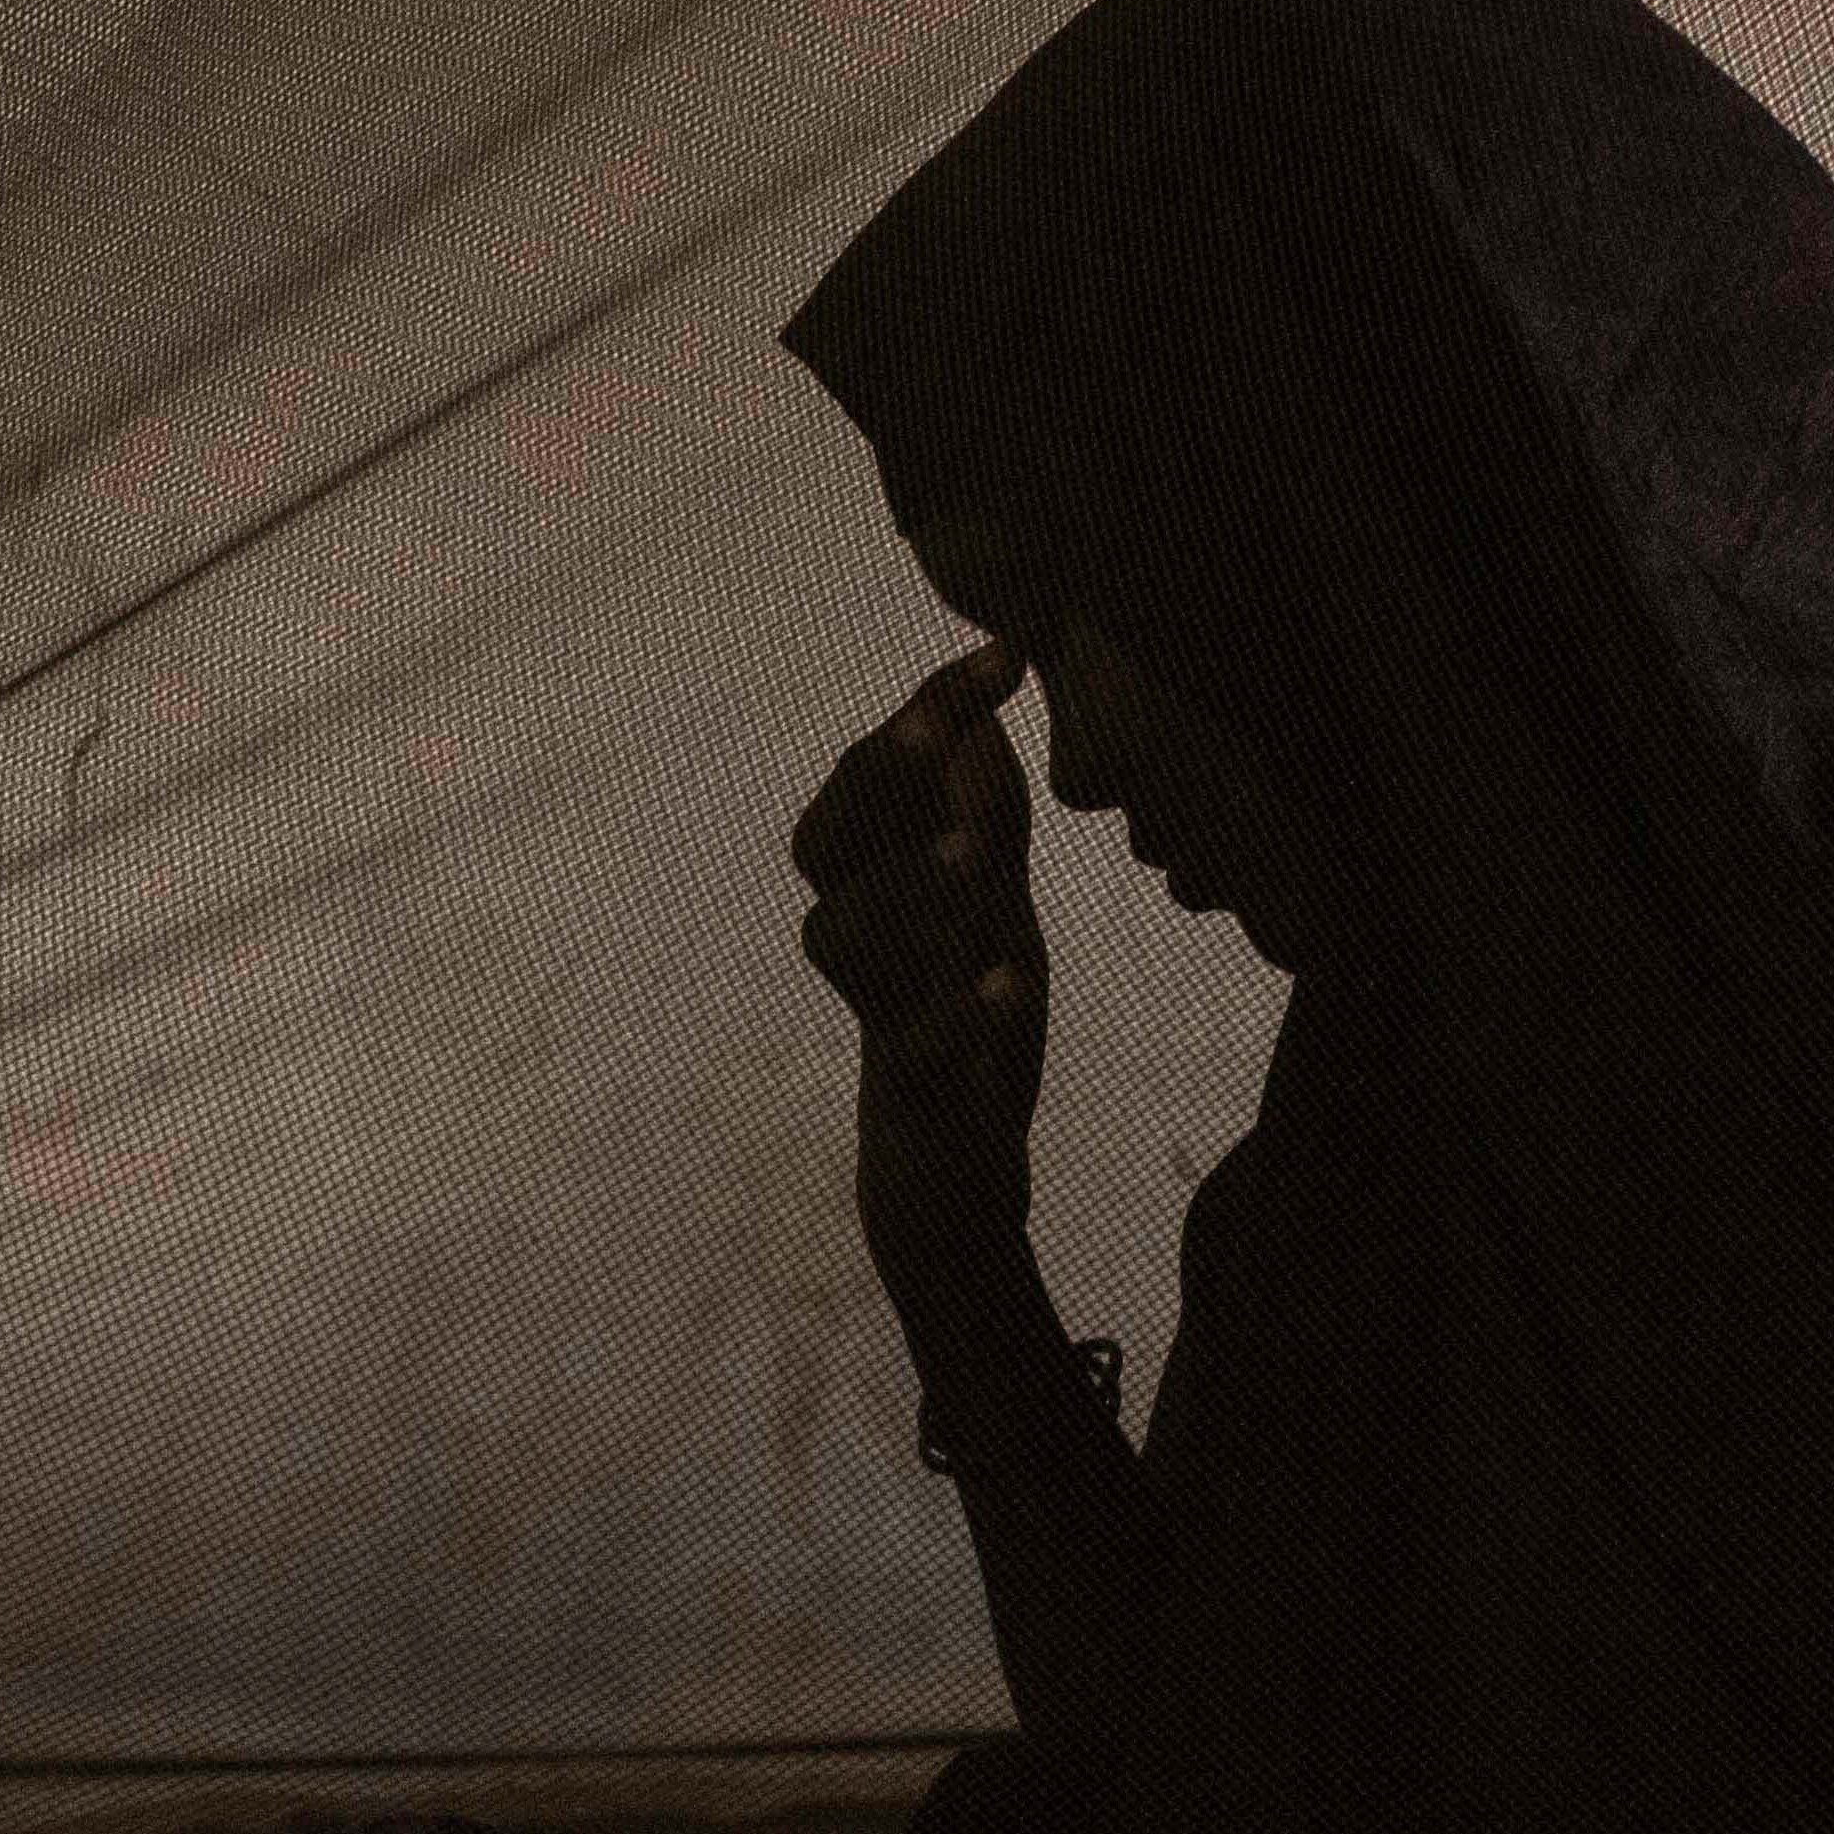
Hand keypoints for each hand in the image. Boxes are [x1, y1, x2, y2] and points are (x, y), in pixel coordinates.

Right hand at [795, 638, 1044, 1282]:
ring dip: (903, 887)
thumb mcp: (990, 920)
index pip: (878, 781)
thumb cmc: (963, 1035)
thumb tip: (980, 716)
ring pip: (840, 940)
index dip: (926, 711)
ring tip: (973, 853)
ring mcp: (881, 1016)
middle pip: (826, 841)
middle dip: (878, 774)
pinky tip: (1007, 981)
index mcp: (885, 886)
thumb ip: (982, 823)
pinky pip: (913, 1049)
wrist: (952, 1183)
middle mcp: (866, 941)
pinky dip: (956, 1015)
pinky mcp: (911, 1096)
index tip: (1003, 651)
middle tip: (940, 725)